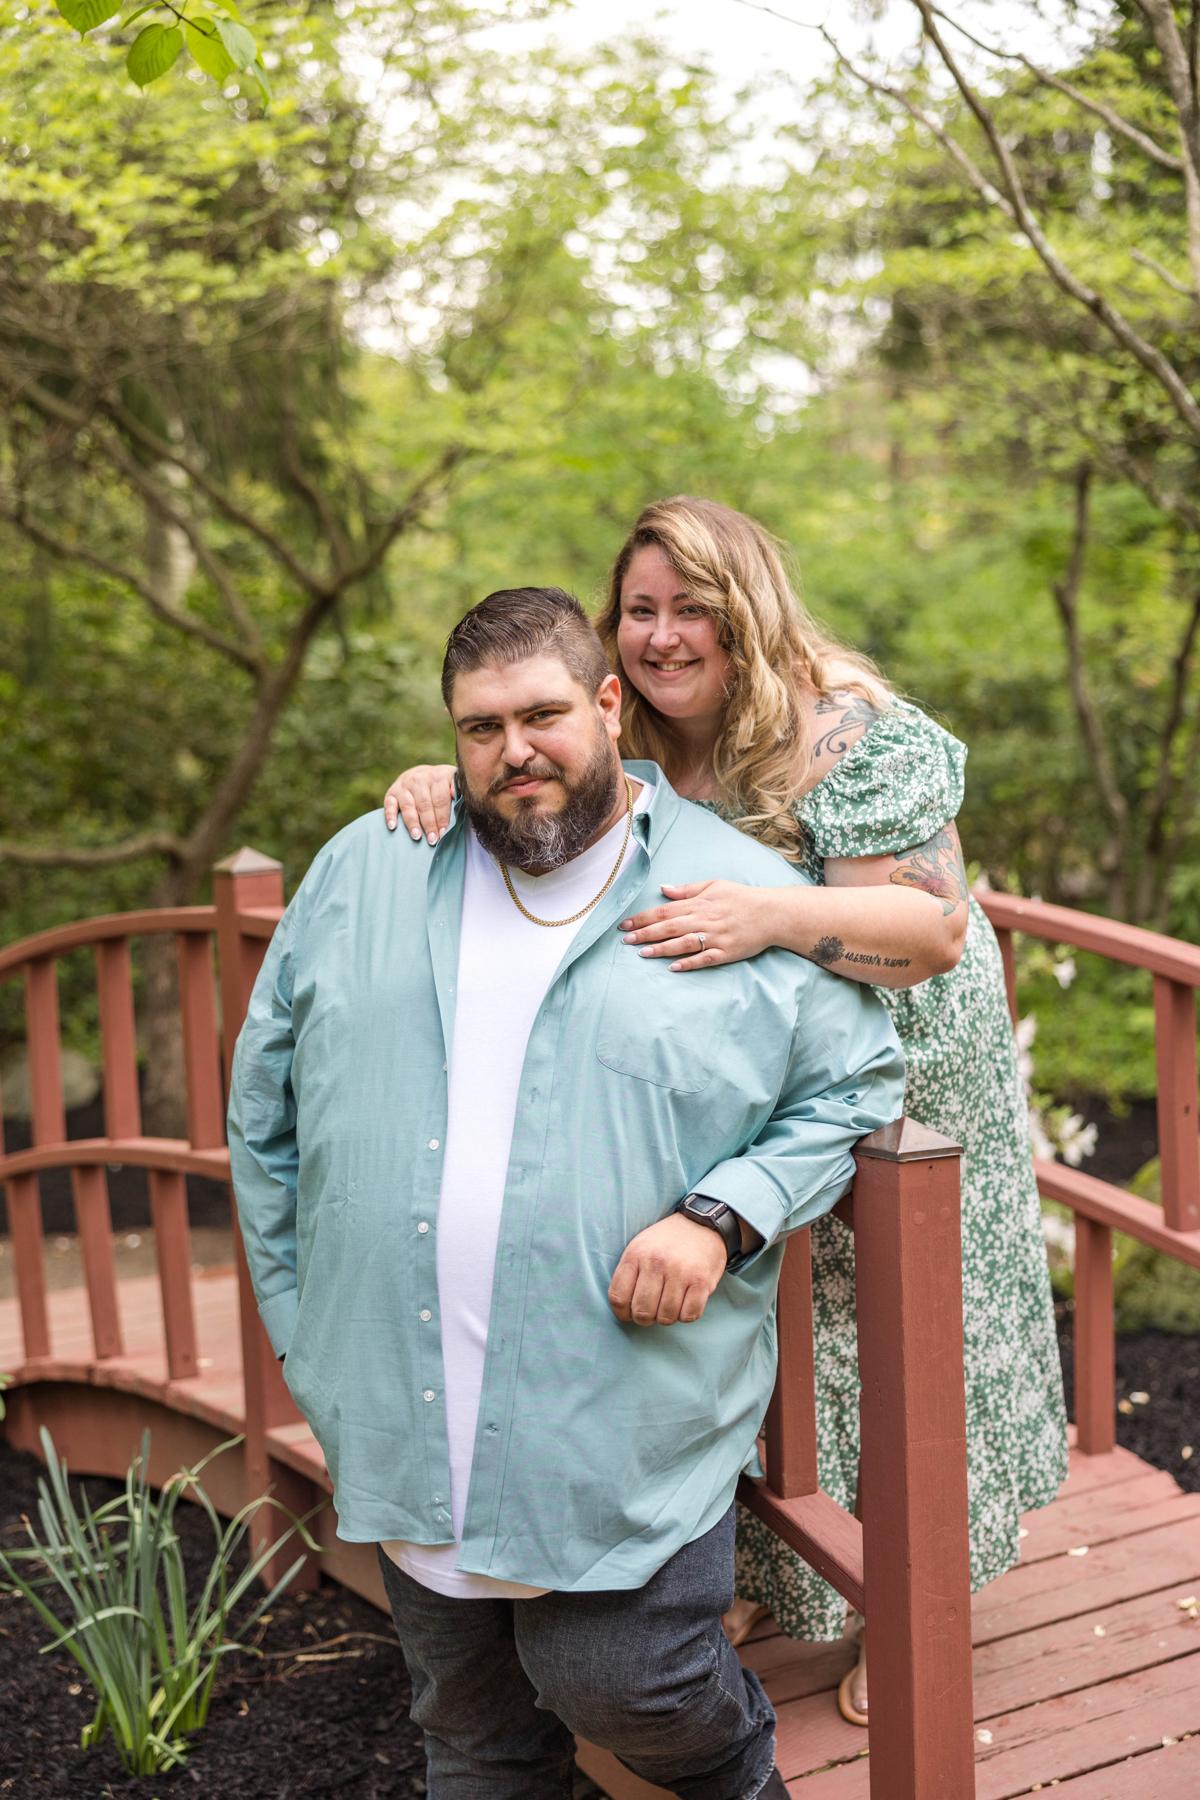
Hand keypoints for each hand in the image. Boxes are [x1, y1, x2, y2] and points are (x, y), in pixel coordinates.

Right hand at [383, 764, 456, 842]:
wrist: (423, 775)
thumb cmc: (443, 788)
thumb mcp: (454, 785)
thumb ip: (458, 792)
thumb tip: (460, 798)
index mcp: (439, 776)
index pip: (440, 799)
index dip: (443, 817)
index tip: (444, 833)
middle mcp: (420, 778)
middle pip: (425, 804)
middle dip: (429, 824)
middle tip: (432, 840)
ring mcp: (405, 784)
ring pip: (408, 805)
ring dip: (412, 822)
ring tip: (417, 837)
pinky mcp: (392, 791)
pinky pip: (389, 804)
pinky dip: (390, 815)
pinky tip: (393, 827)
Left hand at [608, 1214, 728, 1325]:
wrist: (701, 1224)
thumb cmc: (666, 1242)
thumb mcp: (640, 1247)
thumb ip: (628, 1275)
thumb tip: (622, 1310)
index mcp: (635, 1254)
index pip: (618, 1298)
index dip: (622, 1314)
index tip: (629, 1314)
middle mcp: (656, 1262)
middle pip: (642, 1312)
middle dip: (645, 1319)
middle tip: (652, 1312)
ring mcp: (680, 1271)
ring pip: (666, 1317)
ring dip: (668, 1317)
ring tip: (670, 1304)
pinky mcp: (702, 1281)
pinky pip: (689, 1315)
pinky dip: (687, 1315)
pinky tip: (686, 1302)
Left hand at [620, 880, 778, 971]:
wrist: (772, 913)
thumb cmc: (742, 898)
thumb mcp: (714, 885)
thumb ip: (688, 889)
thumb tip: (664, 889)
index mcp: (700, 903)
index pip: (665, 910)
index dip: (643, 918)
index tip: (625, 924)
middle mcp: (704, 919)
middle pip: (669, 927)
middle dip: (645, 933)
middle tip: (625, 940)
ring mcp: (715, 937)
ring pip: (683, 943)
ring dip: (662, 948)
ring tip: (643, 953)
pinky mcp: (726, 952)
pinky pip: (704, 959)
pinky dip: (689, 963)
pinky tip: (673, 967)